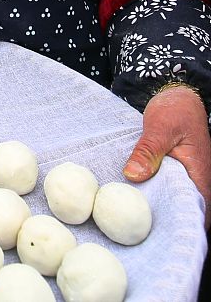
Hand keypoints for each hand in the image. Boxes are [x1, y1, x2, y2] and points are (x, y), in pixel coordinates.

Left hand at [124, 84, 210, 227]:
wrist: (175, 96)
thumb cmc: (174, 110)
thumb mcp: (160, 128)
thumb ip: (148, 151)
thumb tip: (133, 175)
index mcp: (200, 175)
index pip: (197, 211)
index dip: (180, 224)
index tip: (156, 233)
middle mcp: (195, 180)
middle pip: (181, 209)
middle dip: (162, 219)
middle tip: (133, 226)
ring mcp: (183, 177)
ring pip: (170, 199)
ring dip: (153, 205)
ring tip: (128, 215)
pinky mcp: (170, 172)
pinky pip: (161, 187)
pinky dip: (148, 191)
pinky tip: (129, 195)